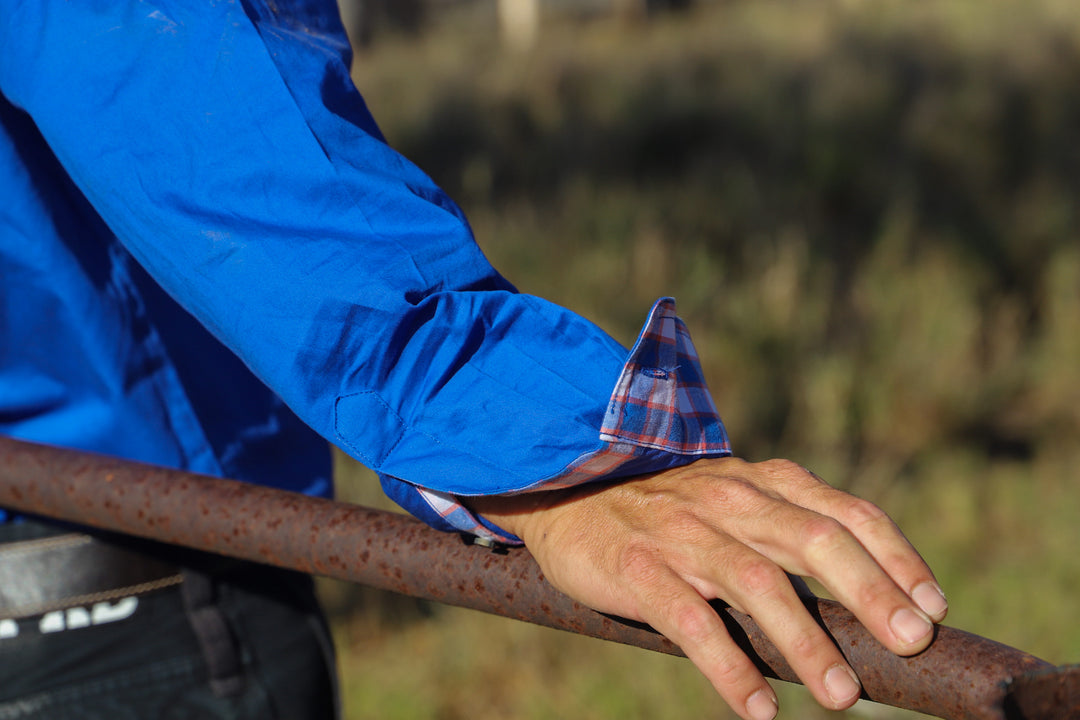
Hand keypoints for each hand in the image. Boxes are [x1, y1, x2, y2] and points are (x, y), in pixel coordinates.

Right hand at [469, 457, 947, 719]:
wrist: (572, 489)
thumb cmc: (670, 509)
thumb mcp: (734, 502)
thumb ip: (789, 531)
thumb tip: (866, 597)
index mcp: (762, 482)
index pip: (844, 513)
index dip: (895, 557)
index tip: (933, 607)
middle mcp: (730, 499)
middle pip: (813, 540)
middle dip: (869, 592)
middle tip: (910, 644)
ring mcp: (684, 532)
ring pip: (756, 581)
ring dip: (804, 640)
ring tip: (841, 696)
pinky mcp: (640, 568)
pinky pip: (691, 621)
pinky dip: (729, 666)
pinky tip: (758, 707)